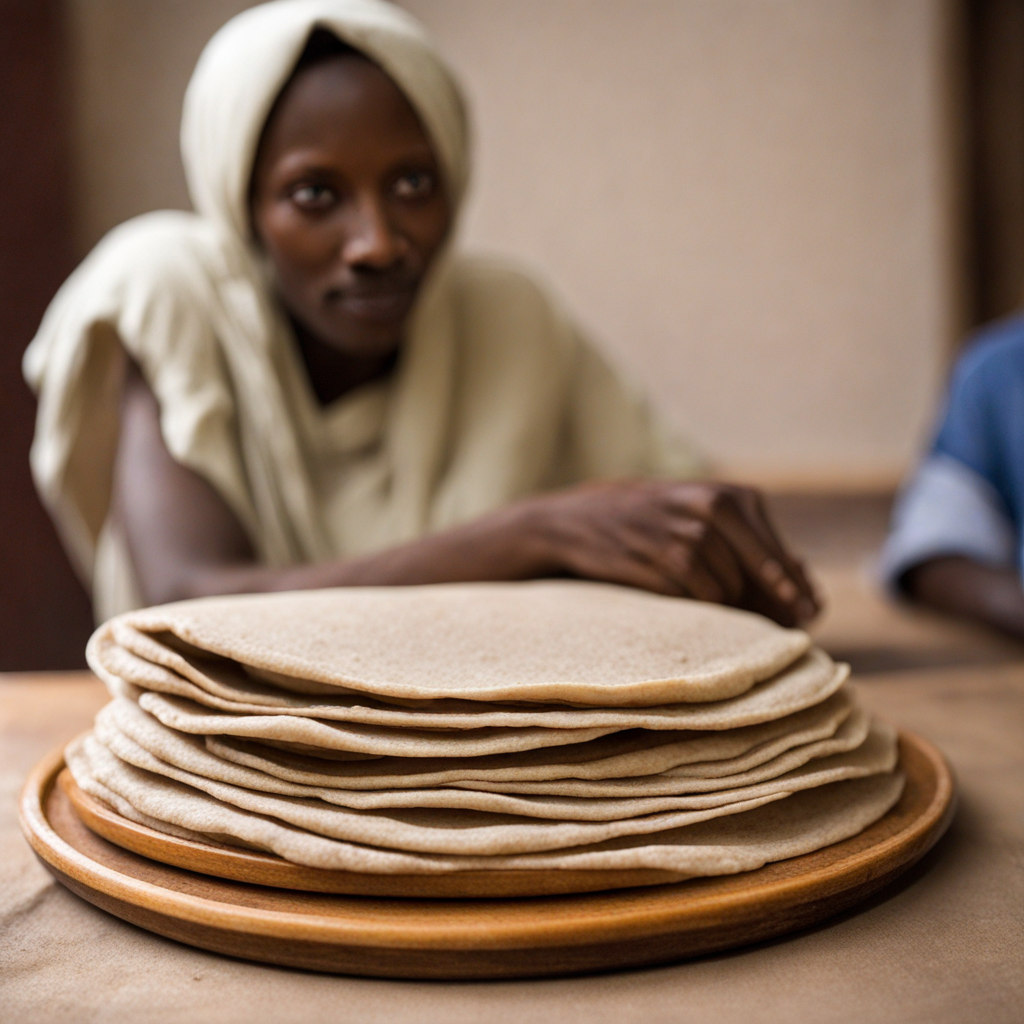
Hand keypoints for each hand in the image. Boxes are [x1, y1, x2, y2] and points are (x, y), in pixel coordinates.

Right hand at [526, 479, 820, 626]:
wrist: (578, 519)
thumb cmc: (649, 523)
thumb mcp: (697, 518)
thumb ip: (747, 547)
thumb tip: (804, 596)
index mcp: (728, 496)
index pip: (777, 551)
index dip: (795, 585)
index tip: (811, 611)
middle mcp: (712, 508)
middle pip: (763, 573)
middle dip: (778, 603)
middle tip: (793, 626)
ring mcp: (686, 532)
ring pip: (730, 589)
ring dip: (731, 606)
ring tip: (714, 603)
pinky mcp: (662, 556)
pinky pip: (700, 597)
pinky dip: (701, 606)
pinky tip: (686, 599)